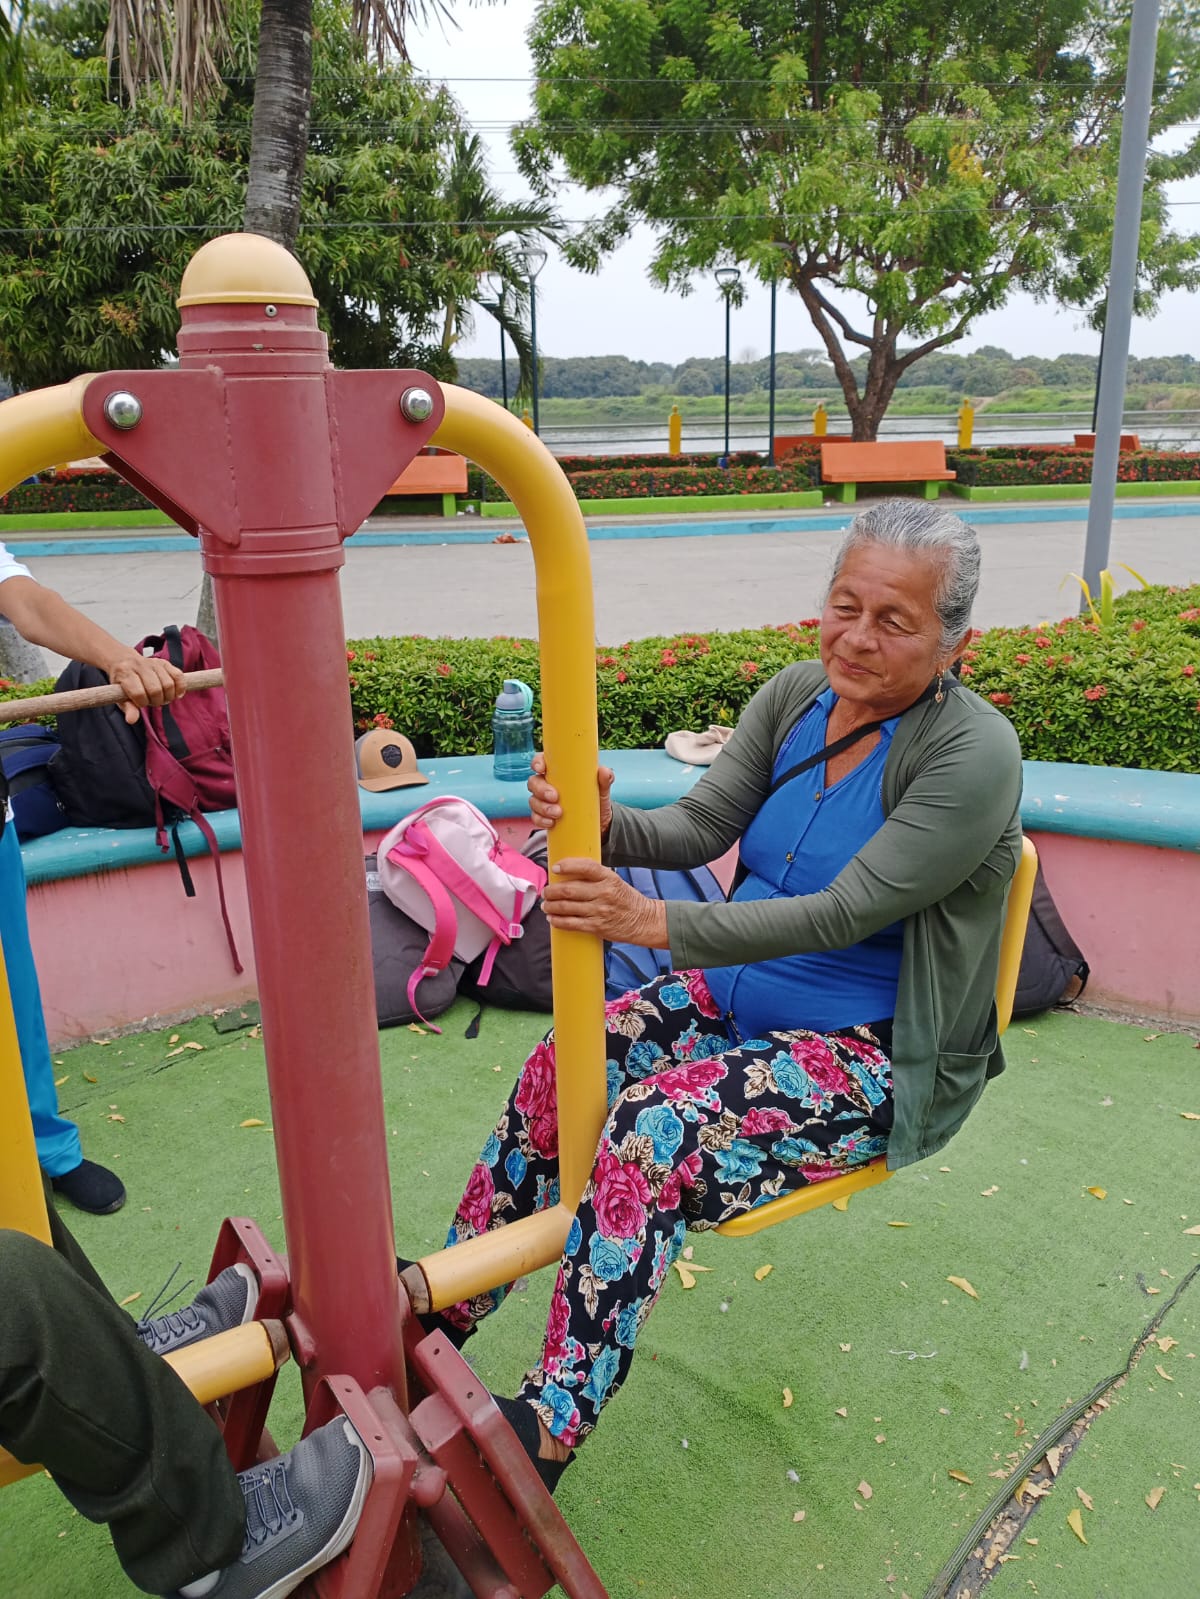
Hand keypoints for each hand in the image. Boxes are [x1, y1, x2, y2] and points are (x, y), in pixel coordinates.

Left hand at [107, 652, 185, 724]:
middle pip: (155, 690)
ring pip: (168, 684)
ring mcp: (154, 663)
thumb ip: (128, 708)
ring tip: (162, 697)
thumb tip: (132, 720)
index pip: (138, 693)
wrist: (125, 662)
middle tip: (153, 702)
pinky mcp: (165, 663)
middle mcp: (140, 666)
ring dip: (168, 696)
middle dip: (156, 701)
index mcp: (126, 673)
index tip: (140, 703)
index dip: (142, 703)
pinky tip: (176, 694)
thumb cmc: (123, 683)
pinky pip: (178, 676)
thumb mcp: (120, 697)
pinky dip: (180, 688)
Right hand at [529, 754, 614, 838]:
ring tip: (557, 813)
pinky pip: (536, 817)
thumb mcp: (602, 789)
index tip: (541, 769)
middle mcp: (548, 784)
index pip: (542, 761)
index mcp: (558, 772)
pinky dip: (541, 820)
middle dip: (541, 789)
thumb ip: (605, 779)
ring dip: (542, 807)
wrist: (599, 822)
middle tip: (555, 797)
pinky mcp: (545, 816)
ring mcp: (544, 801)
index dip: (537, 763)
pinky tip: (551, 823)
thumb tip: (605, 772)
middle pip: (534, 782)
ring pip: (533, 800)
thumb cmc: (596, 798)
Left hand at [542, 858, 668, 946]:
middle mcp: (603, 893)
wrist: (643, 920)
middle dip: (552, 891)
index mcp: (608, 878)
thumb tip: (567, 874)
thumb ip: (594, 877)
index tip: (555, 868)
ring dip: (551, 906)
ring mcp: (599, 911)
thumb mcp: (614, 881)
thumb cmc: (625, 899)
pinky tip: (552, 918)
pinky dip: (558, 921)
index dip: (568, 866)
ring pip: (566, 907)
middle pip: (569, 890)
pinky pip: (571, 924)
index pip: (586, 867)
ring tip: (546, 905)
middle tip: (546, 891)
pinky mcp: (597, 927)